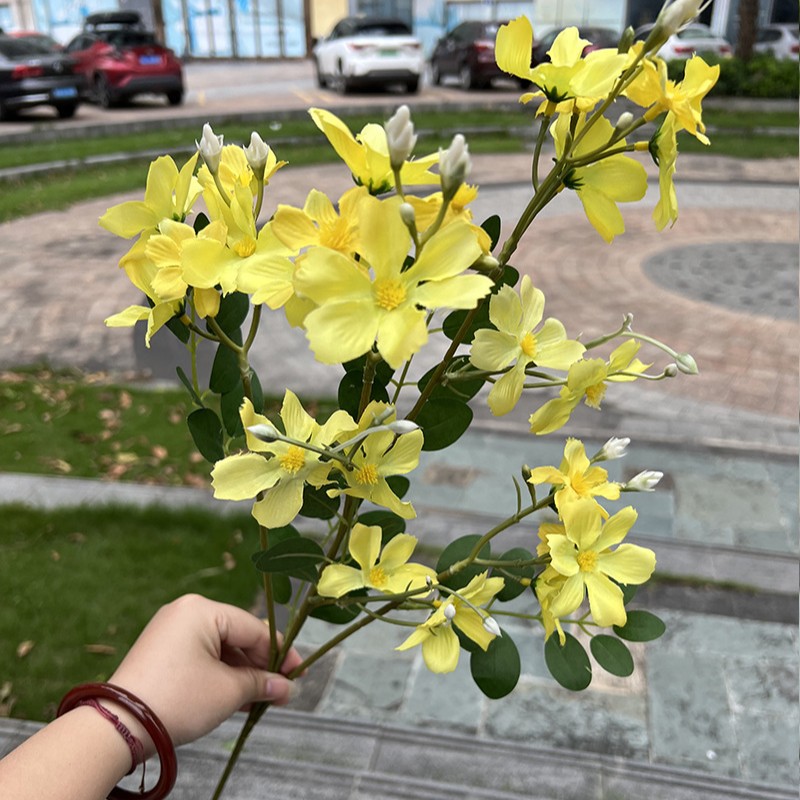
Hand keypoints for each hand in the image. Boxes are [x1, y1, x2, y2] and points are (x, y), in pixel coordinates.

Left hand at [108, 594, 302, 751]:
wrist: (118, 725)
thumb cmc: (178, 699)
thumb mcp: (228, 691)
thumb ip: (262, 684)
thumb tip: (287, 689)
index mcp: (203, 610)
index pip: (254, 628)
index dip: (280, 653)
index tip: (297, 674)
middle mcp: (185, 610)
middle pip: (237, 636)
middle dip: (259, 666)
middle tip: (279, 691)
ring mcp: (169, 629)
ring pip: (219, 647)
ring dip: (240, 673)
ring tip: (257, 700)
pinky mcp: (159, 649)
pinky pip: (200, 655)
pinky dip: (218, 673)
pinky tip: (233, 696)